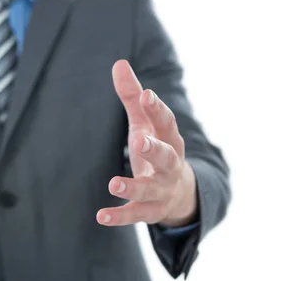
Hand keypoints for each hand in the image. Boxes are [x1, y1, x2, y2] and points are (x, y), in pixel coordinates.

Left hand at [96, 60, 197, 227]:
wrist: (180, 194)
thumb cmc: (157, 150)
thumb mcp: (145, 124)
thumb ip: (132, 98)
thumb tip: (119, 63)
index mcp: (170, 140)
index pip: (167, 123)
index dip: (157, 109)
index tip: (146, 95)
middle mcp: (170, 166)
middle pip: (166, 157)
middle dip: (154, 149)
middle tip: (138, 141)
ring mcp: (162, 190)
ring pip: (150, 190)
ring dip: (132, 187)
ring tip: (112, 183)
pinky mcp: (151, 211)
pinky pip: (135, 215)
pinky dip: (119, 216)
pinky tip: (100, 216)